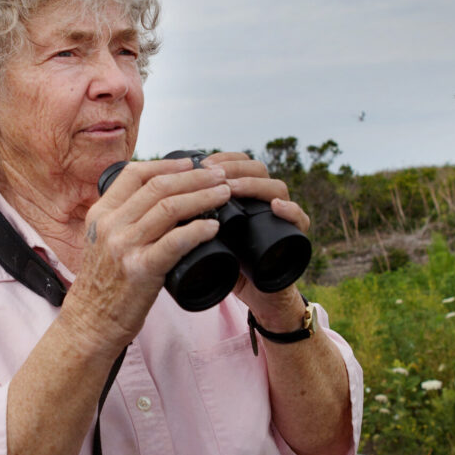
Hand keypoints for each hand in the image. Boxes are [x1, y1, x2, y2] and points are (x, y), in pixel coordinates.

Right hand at [62, 158, 228, 354]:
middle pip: (158, 186)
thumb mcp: (102, 242)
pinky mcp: (140, 270)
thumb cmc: (103, 284)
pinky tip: (214, 226)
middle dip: (194, 176)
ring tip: (224, 193)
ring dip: (203, 196)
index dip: (166, 165)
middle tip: (219, 174)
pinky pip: (175, 241)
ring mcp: (125, 247)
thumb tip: (158, 200)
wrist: (91, 322)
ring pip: (169, 208)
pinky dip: (198, 230)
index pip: (134, 174)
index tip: (190, 163)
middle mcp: (111, 225)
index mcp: (101, 213)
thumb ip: (122, 220)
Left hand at [200, 152, 310, 325]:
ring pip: (277, 188)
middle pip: (257, 169)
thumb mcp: (204, 237)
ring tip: (231, 188)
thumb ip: (188, 219)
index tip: (199, 163)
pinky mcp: (295, 238)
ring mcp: (281, 217)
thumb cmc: (226, 264)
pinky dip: (291, 211)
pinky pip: (300, 218)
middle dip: (233, 167)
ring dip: (253, 185)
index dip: (221, 159)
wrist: (254, 296)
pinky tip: (276, 207)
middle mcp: (264, 200)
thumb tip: (154, 202)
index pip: (238, 163)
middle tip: (210, 173)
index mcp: (244, 195)